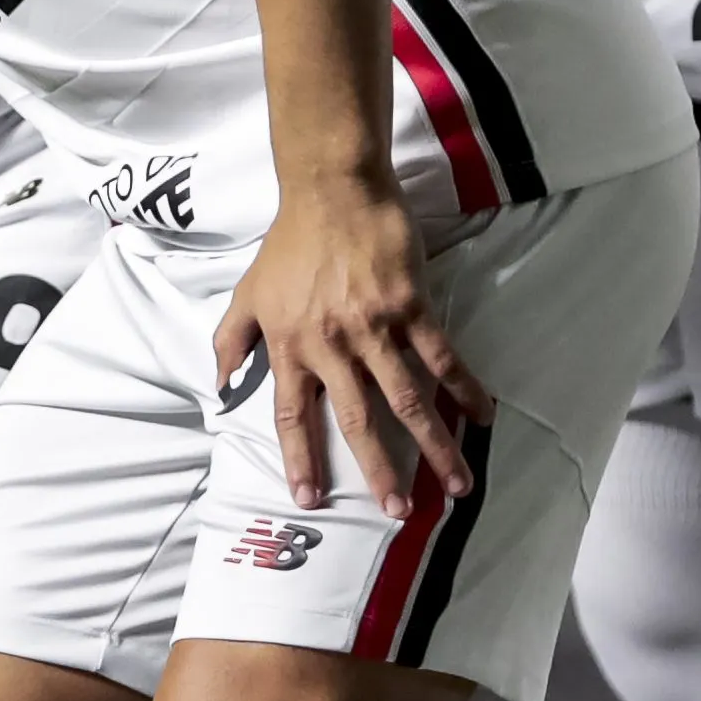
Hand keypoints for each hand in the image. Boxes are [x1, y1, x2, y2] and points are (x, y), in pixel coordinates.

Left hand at [212, 169, 486, 509]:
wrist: (331, 190)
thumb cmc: (289, 243)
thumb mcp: (247, 293)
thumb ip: (230, 342)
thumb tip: (220, 388)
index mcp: (290, 346)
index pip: (291, 414)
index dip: (300, 458)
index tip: (310, 498)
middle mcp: (331, 344)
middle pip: (358, 419)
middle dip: (378, 470)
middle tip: (397, 511)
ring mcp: (373, 326)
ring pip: (407, 397)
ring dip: (433, 444)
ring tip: (456, 482)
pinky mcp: (410, 305)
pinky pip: (441, 355)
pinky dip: (464, 388)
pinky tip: (481, 416)